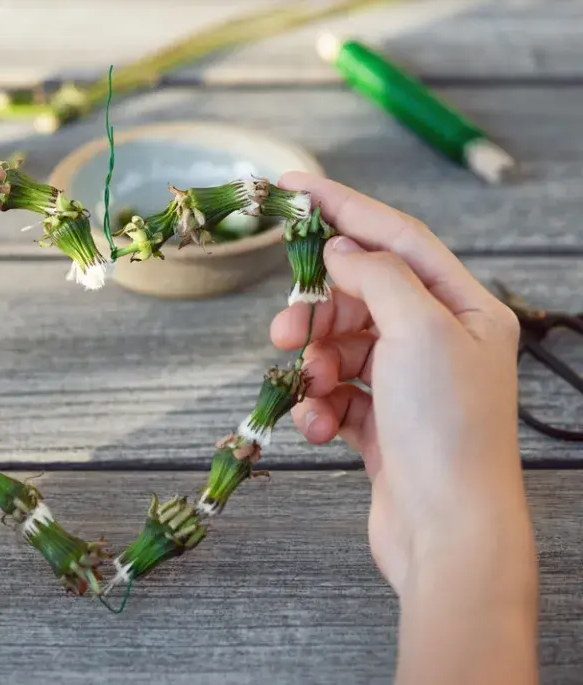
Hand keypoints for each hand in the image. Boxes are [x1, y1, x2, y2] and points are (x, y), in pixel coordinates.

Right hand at [271, 174, 537, 682]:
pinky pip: (337, 396)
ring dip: (314, 366)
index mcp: (463, 308)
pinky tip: (319, 425)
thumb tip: (342, 250)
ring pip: (340, 349)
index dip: (342, 206)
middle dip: (315, 311)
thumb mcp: (417, 331)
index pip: (396, 237)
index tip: (292, 186)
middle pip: (360, 298)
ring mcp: (410, 386)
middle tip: (281, 330)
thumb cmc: (447, 430)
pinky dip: (320, 406)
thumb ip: (376, 277)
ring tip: (307, 387)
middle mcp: (439, 342)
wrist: (448, 533)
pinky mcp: (383, 426)